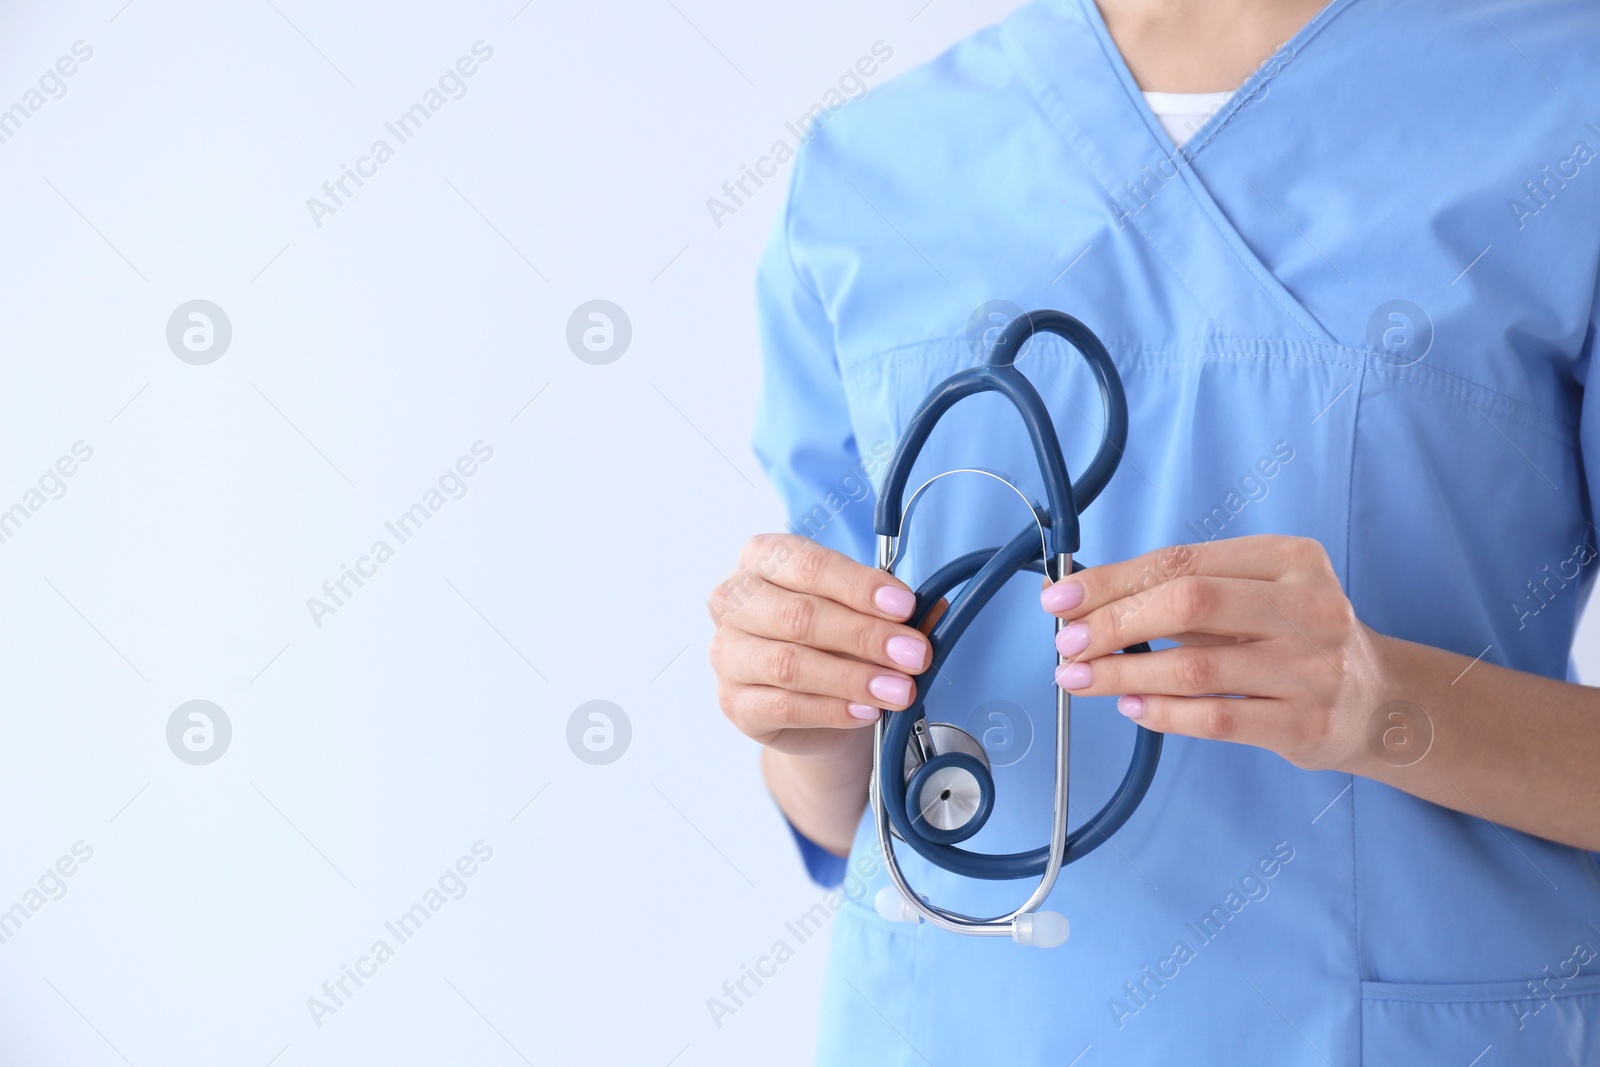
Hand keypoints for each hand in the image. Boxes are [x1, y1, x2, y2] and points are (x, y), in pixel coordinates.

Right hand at [707, 533, 930, 756]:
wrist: (808, 707)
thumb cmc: (830, 641)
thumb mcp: (862, 613)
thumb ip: (894, 610)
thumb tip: (934, 608)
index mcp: (761, 557)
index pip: (809, 565)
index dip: (859, 586)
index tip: (905, 605)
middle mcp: (733, 599)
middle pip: (799, 616)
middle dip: (865, 635)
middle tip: (913, 654)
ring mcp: (726, 653)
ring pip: (790, 664)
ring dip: (853, 678)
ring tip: (899, 690)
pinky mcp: (733, 702)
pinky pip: (784, 706)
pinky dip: (832, 709)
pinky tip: (866, 710)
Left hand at [1042, 534, 1389, 771]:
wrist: (1382, 704)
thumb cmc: (1295, 640)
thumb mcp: (1254, 596)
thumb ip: (1181, 593)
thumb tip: (1084, 596)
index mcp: (1289, 558)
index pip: (1182, 561)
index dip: (1112, 580)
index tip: (1061, 598)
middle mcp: (1308, 605)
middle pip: (1188, 603)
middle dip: (1113, 623)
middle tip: (1067, 643)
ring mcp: (1313, 667)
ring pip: (1196, 667)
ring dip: (1124, 674)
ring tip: (1080, 679)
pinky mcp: (1307, 724)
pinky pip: (1218, 718)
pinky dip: (1163, 713)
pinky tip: (1130, 707)